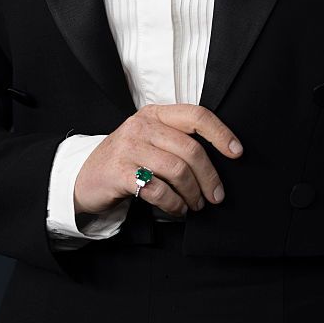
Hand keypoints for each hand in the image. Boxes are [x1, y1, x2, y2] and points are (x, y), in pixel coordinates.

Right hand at [73, 103, 242, 217]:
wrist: (86, 176)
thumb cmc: (127, 158)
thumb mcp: (150, 138)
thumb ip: (176, 140)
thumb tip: (219, 158)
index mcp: (155, 113)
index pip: (196, 115)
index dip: (220, 133)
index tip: (237, 152)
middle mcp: (142, 125)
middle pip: (190, 149)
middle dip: (209, 177)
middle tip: (215, 196)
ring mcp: (129, 147)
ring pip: (177, 170)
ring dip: (193, 193)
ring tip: (195, 205)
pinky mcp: (120, 172)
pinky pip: (158, 190)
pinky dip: (174, 204)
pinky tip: (177, 209)